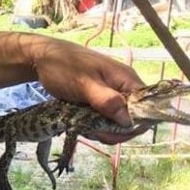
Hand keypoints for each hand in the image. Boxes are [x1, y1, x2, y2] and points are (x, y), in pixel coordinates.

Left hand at [31, 38, 145, 142]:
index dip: (135, 124)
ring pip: (116, 123)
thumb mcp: (84, 84)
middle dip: (114, 131)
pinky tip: (80, 124)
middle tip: (93, 131)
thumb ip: (106, 100)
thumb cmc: (63, 66)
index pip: (147, 108)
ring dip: (102, 130)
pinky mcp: (98, 102)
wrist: (41, 58)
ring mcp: (110, 96)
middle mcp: (123, 88)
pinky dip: (94, 126)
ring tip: (84, 126)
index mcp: (126, 79)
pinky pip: (103, 120)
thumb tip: (128, 120)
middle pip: (132, 120)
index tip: (113, 131)